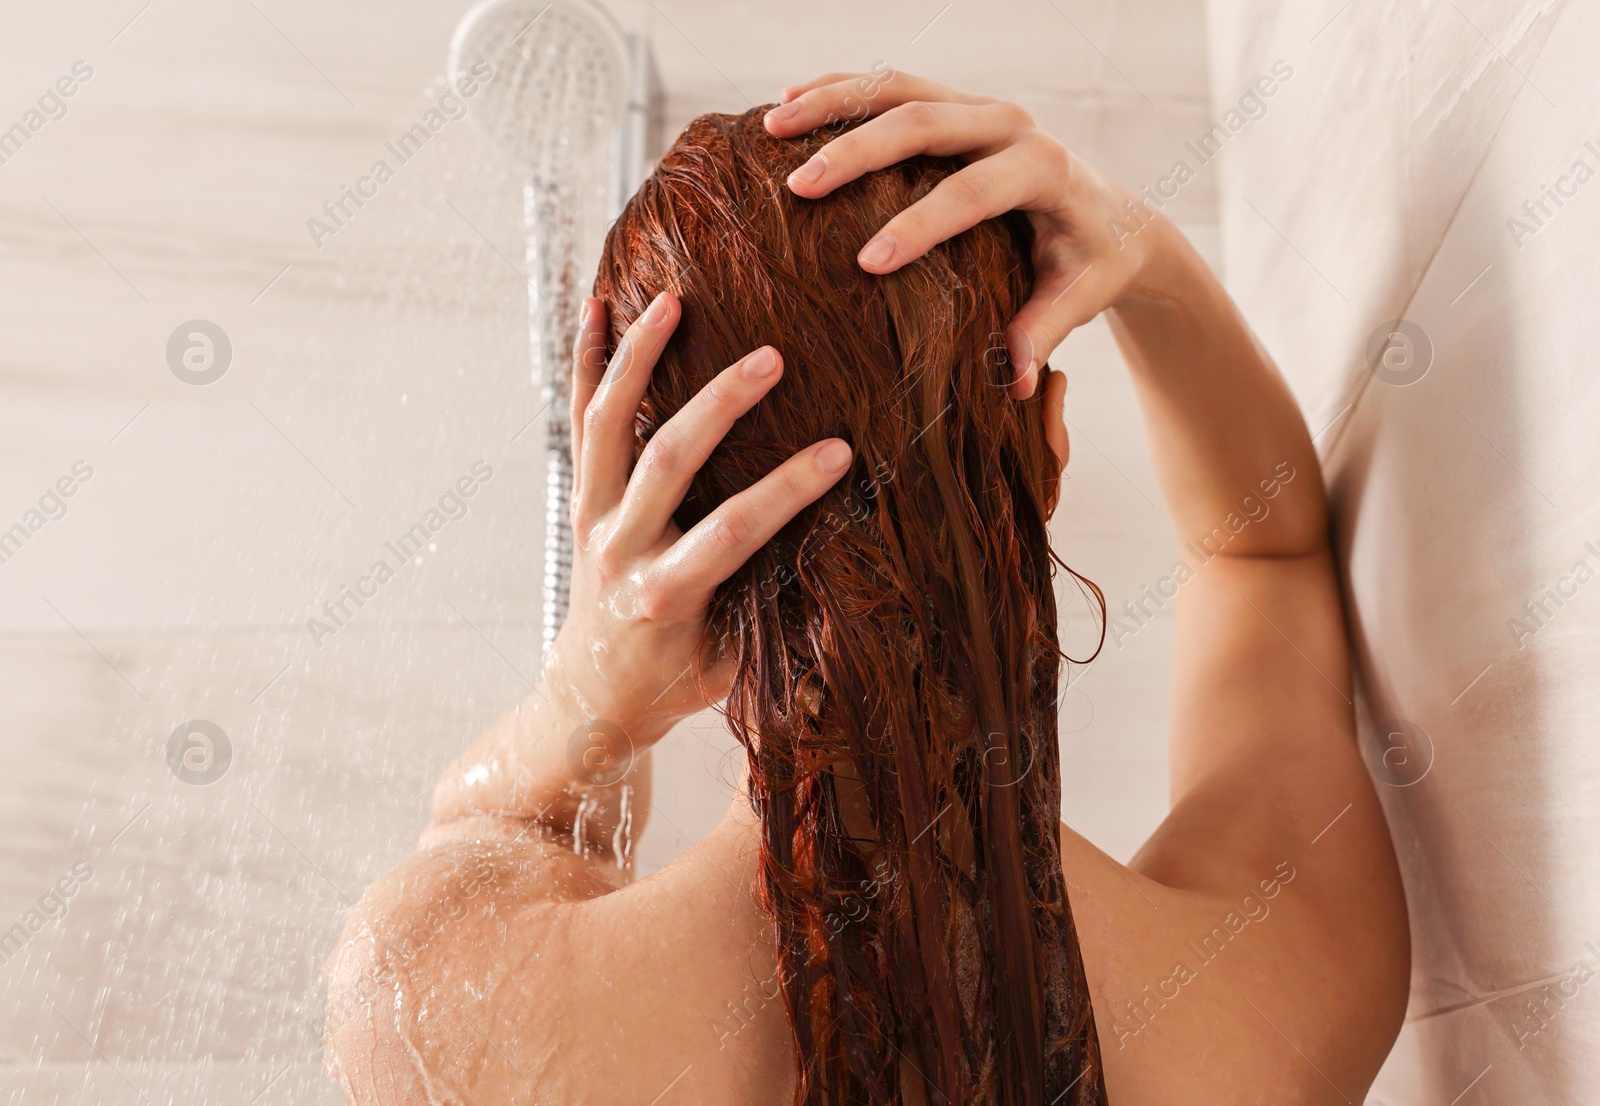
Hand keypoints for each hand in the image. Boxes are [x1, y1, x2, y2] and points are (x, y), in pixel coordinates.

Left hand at [546, 291, 853, 743]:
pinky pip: (579, 422)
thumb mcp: (734, 667)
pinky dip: (587, 363)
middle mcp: (619, 550)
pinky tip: (599, 307)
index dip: (786, 490)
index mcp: (665, 595)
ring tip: (672, 300)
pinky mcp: (580, 498)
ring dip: (638, 359)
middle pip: (664, 462)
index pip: (731, 532)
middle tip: (771, 358)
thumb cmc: (678, 682)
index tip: (841, 452)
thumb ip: (780, 617)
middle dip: (719, 406)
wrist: (593, 696)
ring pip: (609, 426)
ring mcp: (591, 518)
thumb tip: (856, 569)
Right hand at [764, 70, 1177, 397]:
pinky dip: (840, 90)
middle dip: (857, 152)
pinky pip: (891, 86)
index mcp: (1043, 169)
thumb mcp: (1078, 299)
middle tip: (798, 187)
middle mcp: (1010, 124)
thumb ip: (1042, 333)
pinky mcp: (955, 104)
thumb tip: (1009, 383)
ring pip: (898, 88)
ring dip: (832, 103)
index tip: (867, 263)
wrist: (1113, 213)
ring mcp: (979, 106)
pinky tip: (789, 103)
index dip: (920, 225)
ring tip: (773, 128)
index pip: (973, 192)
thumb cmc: (1091, 263)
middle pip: (924, 121)